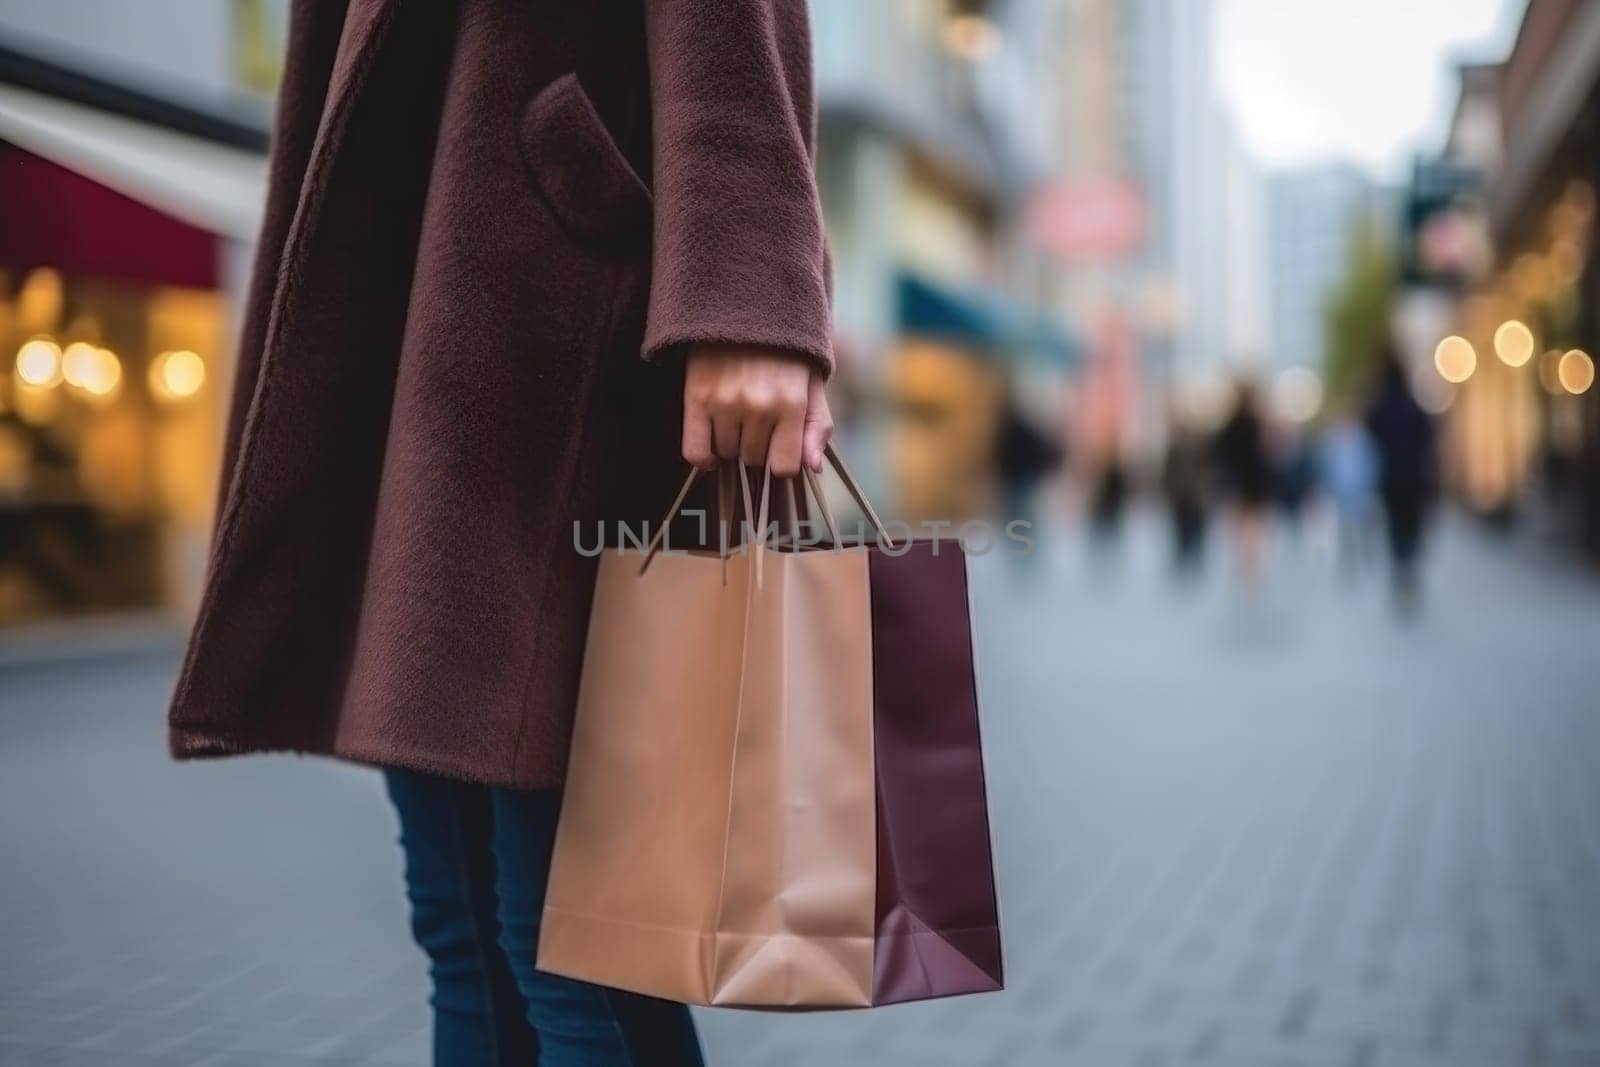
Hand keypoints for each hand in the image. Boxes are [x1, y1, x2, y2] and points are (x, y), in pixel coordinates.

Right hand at [681, 344, 833, 476]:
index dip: (781, 462)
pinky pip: (695, 452)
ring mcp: (725, 402)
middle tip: (757, 420)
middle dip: (757, 447)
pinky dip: (703, 457)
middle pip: (754, 460)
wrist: (746, 308)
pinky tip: (712, 445)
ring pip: (727, 455)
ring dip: (731, 444)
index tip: (778, 447)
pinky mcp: (697, 396)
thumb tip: (813, 469)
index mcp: (792, 404)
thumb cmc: (786, 354)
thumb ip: (818, 427)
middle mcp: (759, 406)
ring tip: (736, 416)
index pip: (784, 467)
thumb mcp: (813, 385)